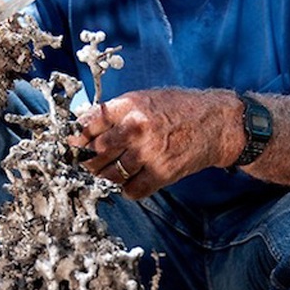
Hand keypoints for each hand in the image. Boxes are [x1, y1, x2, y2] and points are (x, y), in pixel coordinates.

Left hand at [68, 87, 242, 198]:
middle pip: (96, 152)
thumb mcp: (146, 98)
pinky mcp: (162, 173)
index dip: (76, 138)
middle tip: (86, 163)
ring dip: (105, 176)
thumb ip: (116, 111)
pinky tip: (131, 181)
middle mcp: (137, 128)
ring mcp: (149, 153)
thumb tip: (83, 125)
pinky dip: (127, 189)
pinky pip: (132, 190)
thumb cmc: (180, 108)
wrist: (217, 123)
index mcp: (130, 106)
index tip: (72, 145)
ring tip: (109, 171)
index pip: (89, 124)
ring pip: (110, 174)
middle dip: (87, 160)